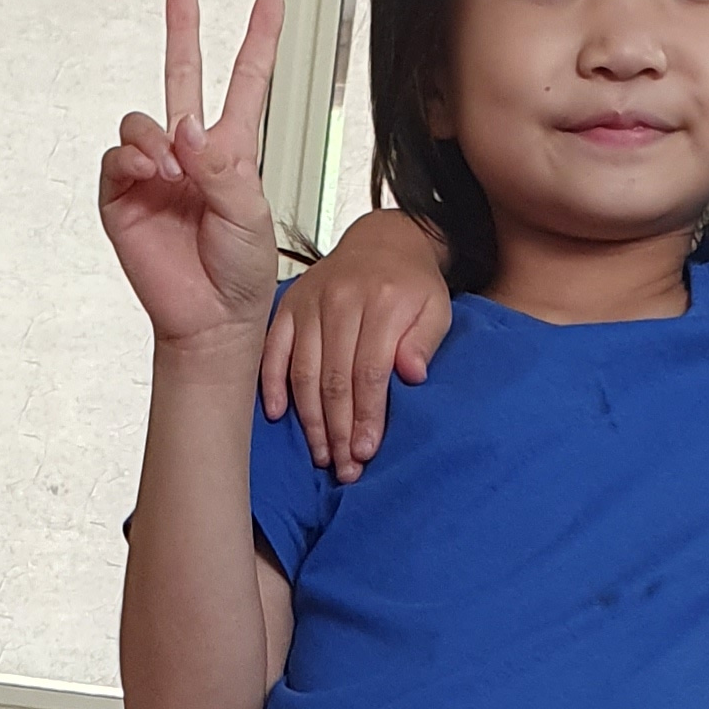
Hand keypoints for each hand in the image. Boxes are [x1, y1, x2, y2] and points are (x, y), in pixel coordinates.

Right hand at [99, 0, 283, 349]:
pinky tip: (153, 171)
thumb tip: (184, 127)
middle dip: (183, 31)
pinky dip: (133, 158)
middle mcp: (190, 153)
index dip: (257, 44)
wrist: (210, 319)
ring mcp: (154, 172)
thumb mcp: (249, 215)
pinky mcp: (122, 196)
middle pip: (183, 77)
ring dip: (157, 137)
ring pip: (143, 121)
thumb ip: (222, 166)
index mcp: (230, 152)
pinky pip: (117, 158)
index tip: (271, 2)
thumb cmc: (239, 271)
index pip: (244, 86)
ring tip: (174, 168)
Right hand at [260, 208, 453, 477]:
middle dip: (338, 429)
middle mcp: (341, 300)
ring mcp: (310, 302)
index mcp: (382, 302)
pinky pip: (273, 348)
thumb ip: (425, 341)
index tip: (365, 451)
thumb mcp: (437, 308)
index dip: (366, 416)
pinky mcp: (288, 305)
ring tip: (320, 455)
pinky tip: (277, 416)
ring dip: (310, 419)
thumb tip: (412, 375)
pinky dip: (272, 383)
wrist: (383, 242)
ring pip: (303, 371)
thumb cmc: (412, 285)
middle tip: (343, 467)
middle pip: (334, 378)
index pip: (370, 371)